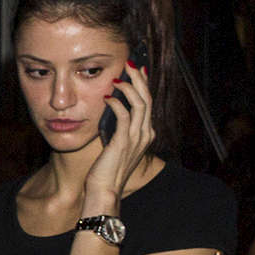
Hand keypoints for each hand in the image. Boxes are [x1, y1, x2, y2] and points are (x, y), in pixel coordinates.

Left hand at [84, 62, 153, 217]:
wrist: (105, 190)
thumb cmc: (106, 170)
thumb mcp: (116, 145)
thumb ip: (118, 128)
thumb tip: (112, 109)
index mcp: (146, 134)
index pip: (148, 102)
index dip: (144, 84)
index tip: (137, 70)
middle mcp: (146, 134)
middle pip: (147, 98)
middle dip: (139, 79)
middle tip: (130, 64)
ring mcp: (137, 138)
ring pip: (140, 104)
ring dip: (129, 87)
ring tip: (118, 77)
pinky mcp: (123, 141)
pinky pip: (124, 116)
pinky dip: (116, 104)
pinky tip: (107, 98)